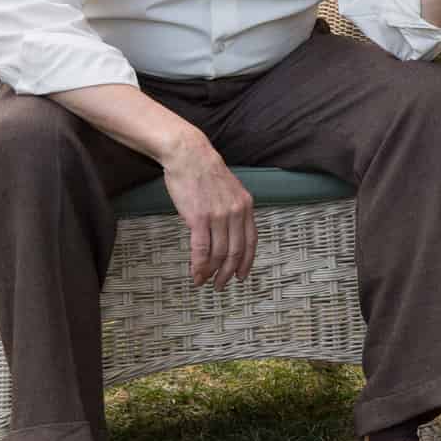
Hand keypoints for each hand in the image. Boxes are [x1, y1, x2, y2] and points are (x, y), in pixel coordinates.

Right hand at [161, 135, 255, 287]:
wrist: (189, 155)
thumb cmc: (205, 172)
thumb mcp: (230, 190)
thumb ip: (233, 209)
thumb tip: (229, 230)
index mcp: (246, 206)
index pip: (251, 241)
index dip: (246, 261)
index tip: (241, 275)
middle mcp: (236, 213)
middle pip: (236, 251)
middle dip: (228, 272)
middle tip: (221, 285)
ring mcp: (219, 216)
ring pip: (219, 253)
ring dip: (211, 272)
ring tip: (205, 281)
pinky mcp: (199, 218)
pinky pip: (202, 249)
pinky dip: (199, 265)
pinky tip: (196, 273)